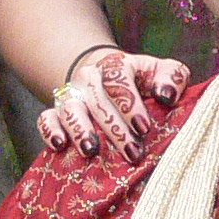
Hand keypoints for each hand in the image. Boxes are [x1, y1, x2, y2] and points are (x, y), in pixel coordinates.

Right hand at [31, 51, 189, 157]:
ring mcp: (71, 96)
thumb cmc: (141, 81)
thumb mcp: (161, 72)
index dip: (130, 102)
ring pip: (70, 109)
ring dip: (81, 130)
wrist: (108, 79)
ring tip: (92, 150)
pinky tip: (60, 145)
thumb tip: (166, 95)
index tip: (144, 127)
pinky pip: (46, 119)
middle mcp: (89, 79)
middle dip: (115, 129)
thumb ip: (172, 77)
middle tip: (132, 153)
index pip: (118, 77)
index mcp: (116, 65)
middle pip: (98, 100)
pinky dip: (50, 131)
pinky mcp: (56, 113)